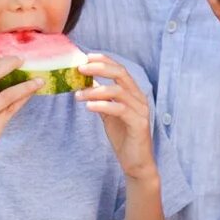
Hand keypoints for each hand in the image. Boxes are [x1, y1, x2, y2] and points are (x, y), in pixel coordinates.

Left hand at [78, 54, 157, 180]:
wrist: (136, 163)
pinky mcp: (139, 123)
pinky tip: (88, 106)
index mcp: (133, 93)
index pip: (119, 69)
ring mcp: (141, 110)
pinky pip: (120, 109)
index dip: (104, 60)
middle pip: (121, 74)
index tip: (86, 57)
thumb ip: (101, 98)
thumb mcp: (109, 114)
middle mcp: (139, 98)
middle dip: (99, 68)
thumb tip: (87, 83)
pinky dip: (103, 105)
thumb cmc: (123, 137)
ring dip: (95, 90)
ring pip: (118, 91)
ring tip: (77, 95)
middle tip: (80, 69)